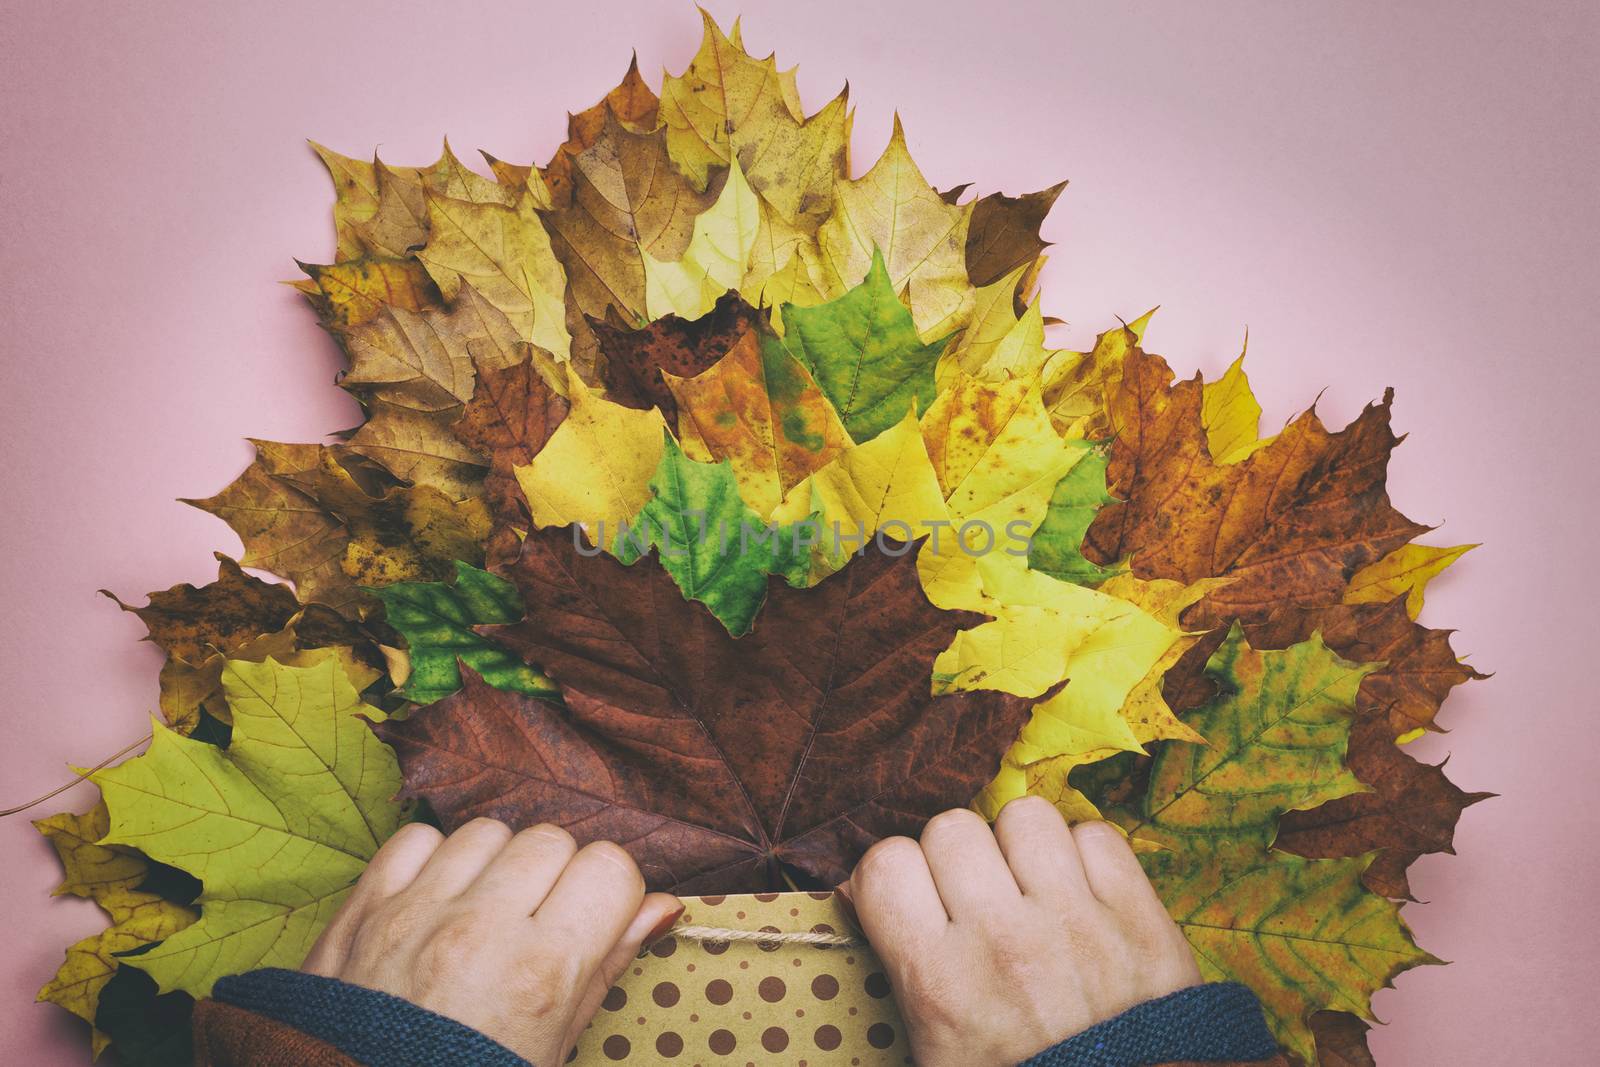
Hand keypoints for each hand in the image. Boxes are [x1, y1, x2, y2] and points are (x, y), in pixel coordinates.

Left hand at [302, 818, 681, 1064]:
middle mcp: (480, 929)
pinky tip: (435, 901)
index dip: (609, 893)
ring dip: (495, 865)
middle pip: (552, 840)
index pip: (609, 868)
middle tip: (536, 924)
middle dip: (554, 876)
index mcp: (540, 973)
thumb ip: (605, 967)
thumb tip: (661, 907)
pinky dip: (432, 859)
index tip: (594, 921)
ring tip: (482, 914)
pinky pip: (418, 837)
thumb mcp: (552, 1047)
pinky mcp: (364, 907)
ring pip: (488, 830)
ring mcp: (417, 912)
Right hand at [844, 798, 1201, 1066]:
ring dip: (1021, 846)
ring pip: (1025, 816)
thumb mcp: (933, 1049)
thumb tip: (855, 886)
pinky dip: (1086, 856)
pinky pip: (1098, 835)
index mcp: (940, 983)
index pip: (885, 864)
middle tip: (975, 896)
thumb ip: (897, 965)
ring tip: (1031, 887)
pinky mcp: (1140, 920)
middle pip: (951, 827)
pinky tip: (1081, 892)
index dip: (895, 874)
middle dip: (957, 858)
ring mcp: (1077, 924)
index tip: (911, 893)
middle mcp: (1004, 941)